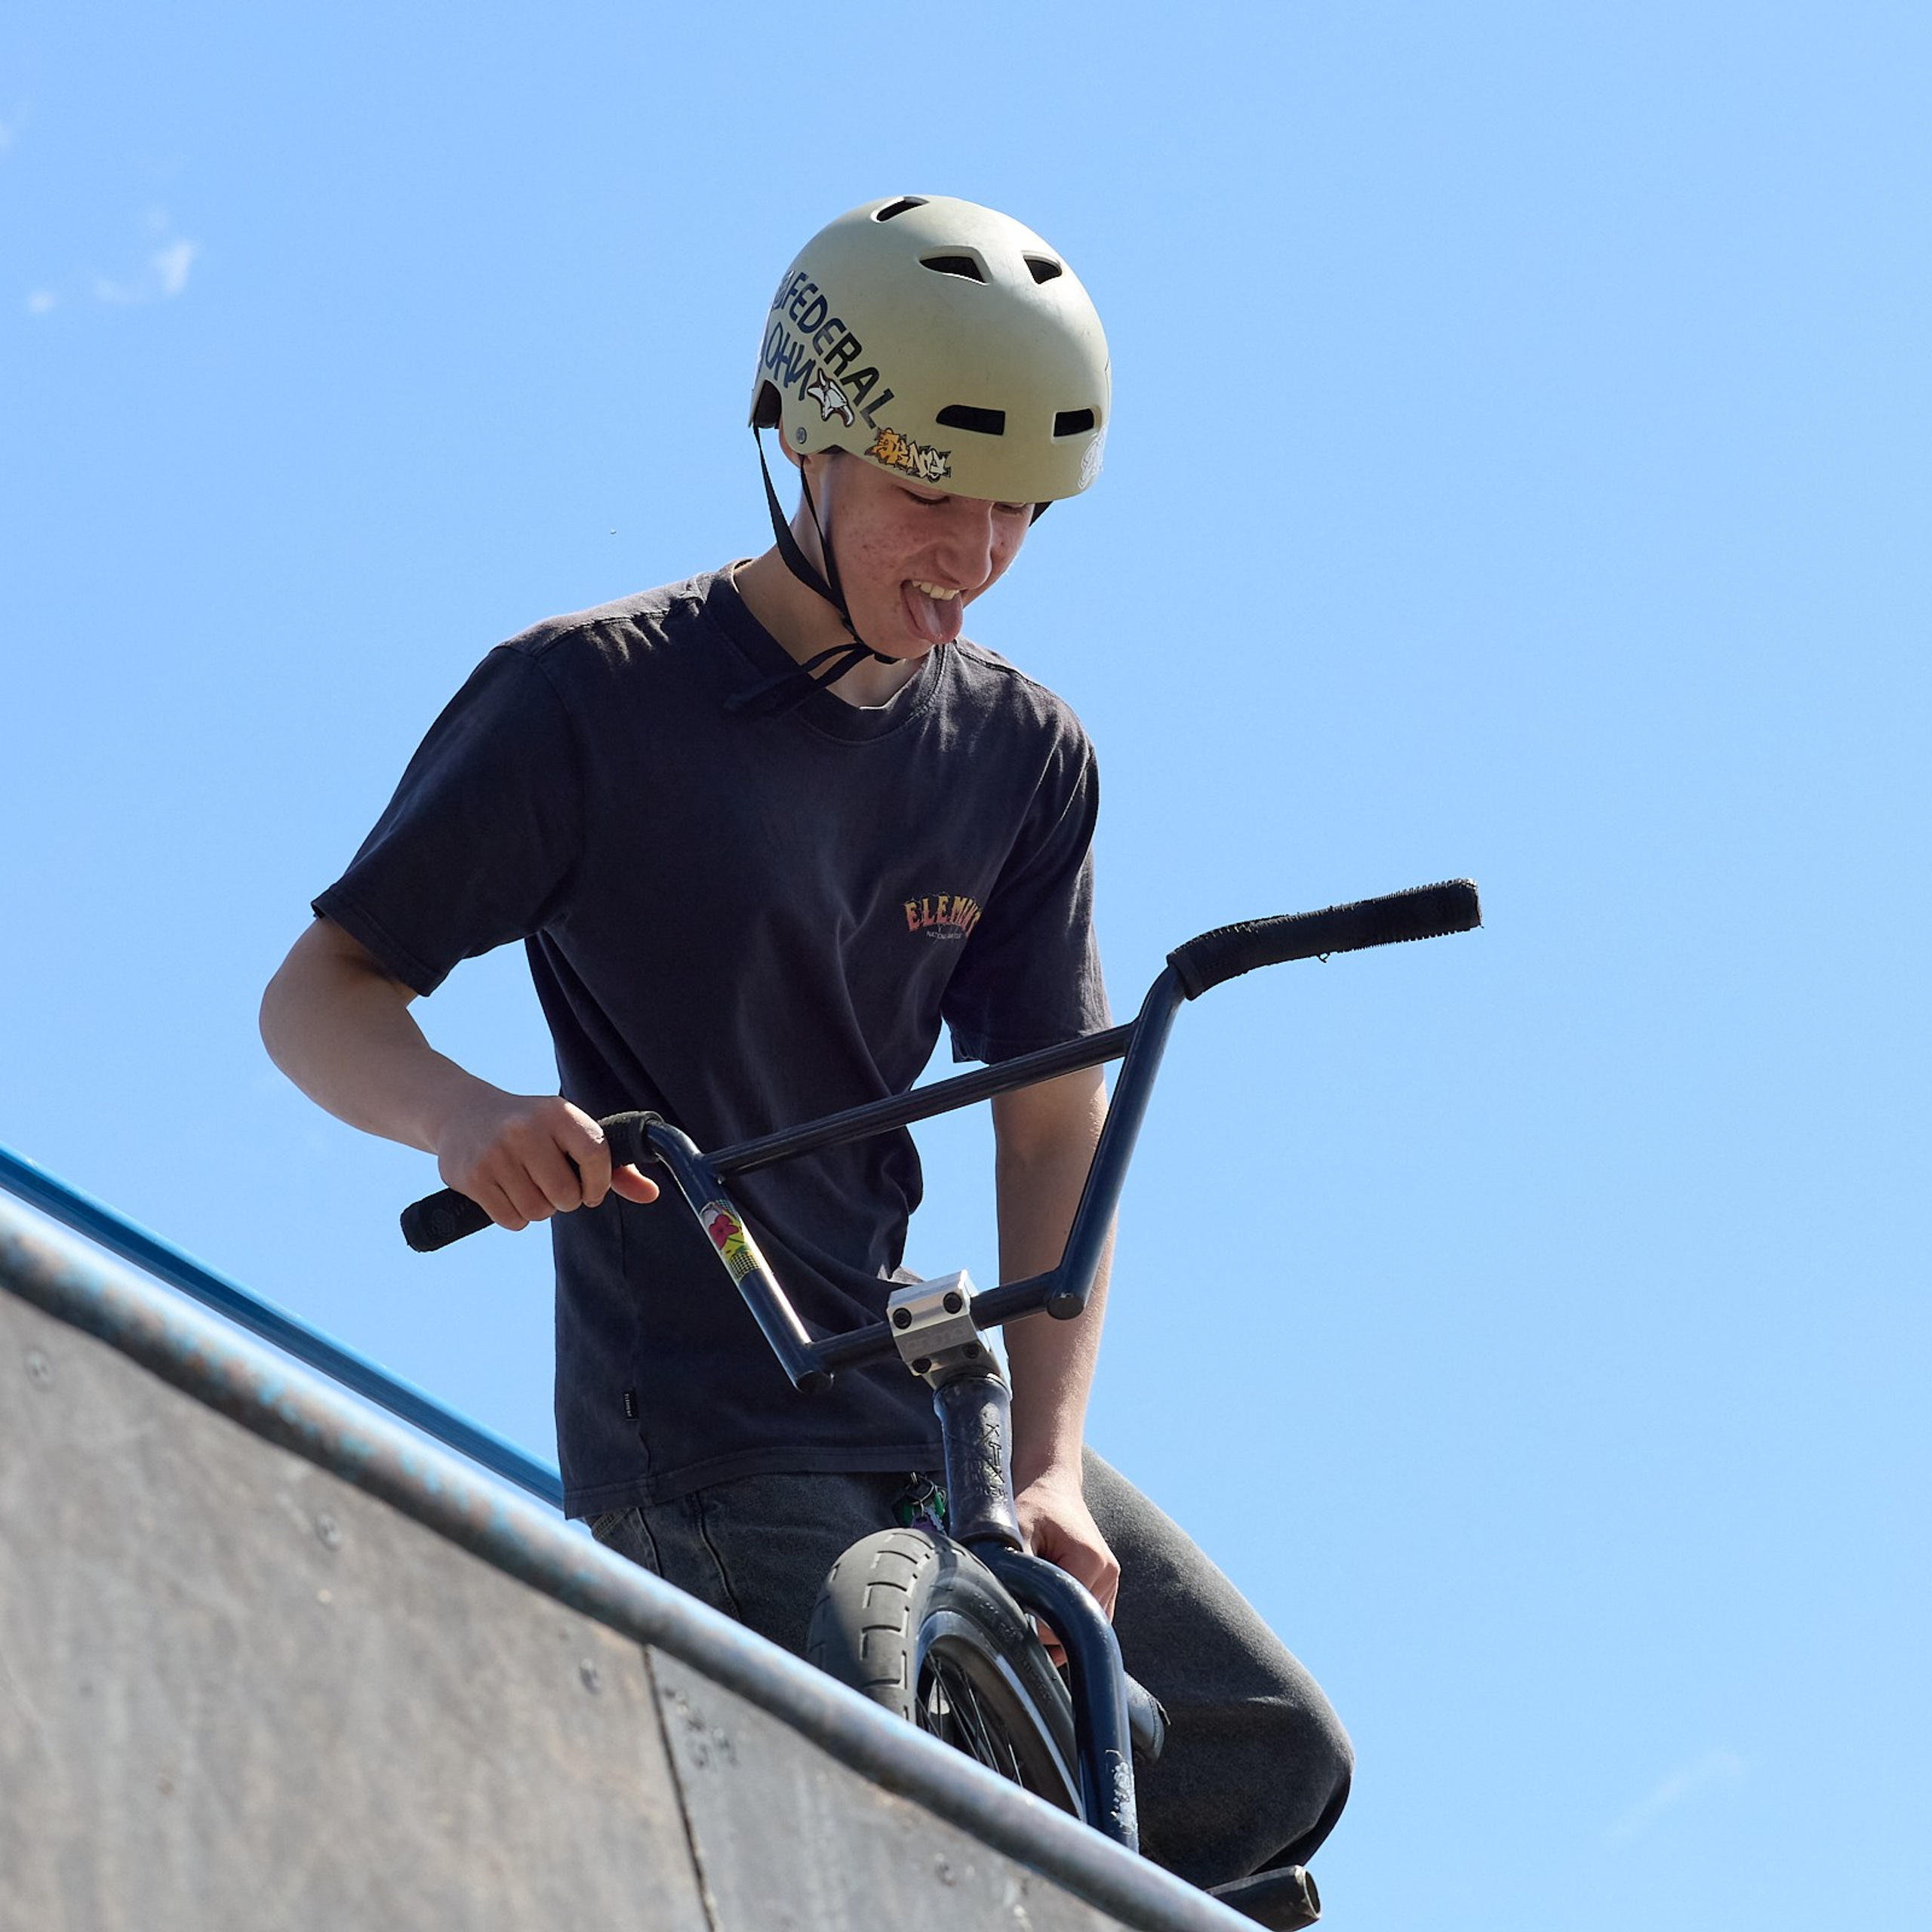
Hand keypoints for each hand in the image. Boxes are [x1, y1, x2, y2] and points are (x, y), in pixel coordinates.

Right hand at [434, 1089, 657, 1229]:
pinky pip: (511, 1220)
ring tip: (527, 1185)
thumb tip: (652, 1194)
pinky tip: (507, 1193)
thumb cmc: (531, 1128)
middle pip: (566, 1195)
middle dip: (565, 1200)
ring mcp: (495, 1152)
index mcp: (558, 1113)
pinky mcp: (472, 1176)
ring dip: (539, 1209)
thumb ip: (613, 1165)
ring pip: (538, 1212)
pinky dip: (515, 1217)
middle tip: (551, 1185)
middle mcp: (525, 1129)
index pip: (596, 1155)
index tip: (591, 1191)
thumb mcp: (569, 1132)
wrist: (462, 1113)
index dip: (599, 1183)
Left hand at [1014, 1462, 1119, 1665]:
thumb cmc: (1031, 1503)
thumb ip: (1017, 1573)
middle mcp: (1108, 1574)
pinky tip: (1046, 1598)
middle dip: (1045, 1622)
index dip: (1035, 1623)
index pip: (1065, 1622)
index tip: (1015, 1604)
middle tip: (1021, 1596)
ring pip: (1081, 1625)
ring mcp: (1110, 1580)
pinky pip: (1086, 1615)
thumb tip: (1012, 1613)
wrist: (1050, 1482)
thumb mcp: (1016, 1532)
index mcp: (1093, 1563)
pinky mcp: (1105, 1582)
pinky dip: (1066, 1616)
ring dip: (1056, 1620)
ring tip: (1035, 1589)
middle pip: (1075, 1627)